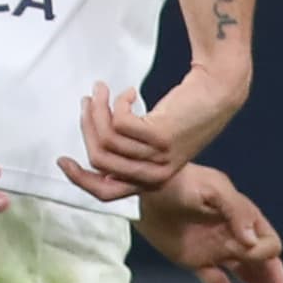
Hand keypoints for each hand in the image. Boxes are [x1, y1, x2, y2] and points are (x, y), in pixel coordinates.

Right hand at [64, 73, 239, 200]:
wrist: (219, 91)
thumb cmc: (187, 113)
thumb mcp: (158, 142)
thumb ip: (132, 152)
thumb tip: (95, 146)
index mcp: (151, 182)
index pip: (105, 192)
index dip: (80, 178)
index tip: (62, 160)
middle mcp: (154, 175)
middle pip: (99, 160)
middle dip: (87, 127)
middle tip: (88, 100)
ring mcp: (158, 156)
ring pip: (107, 138)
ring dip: (99, 108)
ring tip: (103, 90)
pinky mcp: (161, 136)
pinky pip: (119, 122)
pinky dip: (118, 102)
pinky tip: (131, 92)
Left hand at [123, 162, 282, 282]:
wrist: (144, 188)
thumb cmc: (182, 182)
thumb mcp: (214, 189)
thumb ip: (236, 212)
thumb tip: (252, 243)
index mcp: (245, 218)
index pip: (269, 245)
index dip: (265, 254)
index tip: (247, 251)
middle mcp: (235, 237)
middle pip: (265, 266)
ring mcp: (216, 250)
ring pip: (248, 277)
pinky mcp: (195, 261)